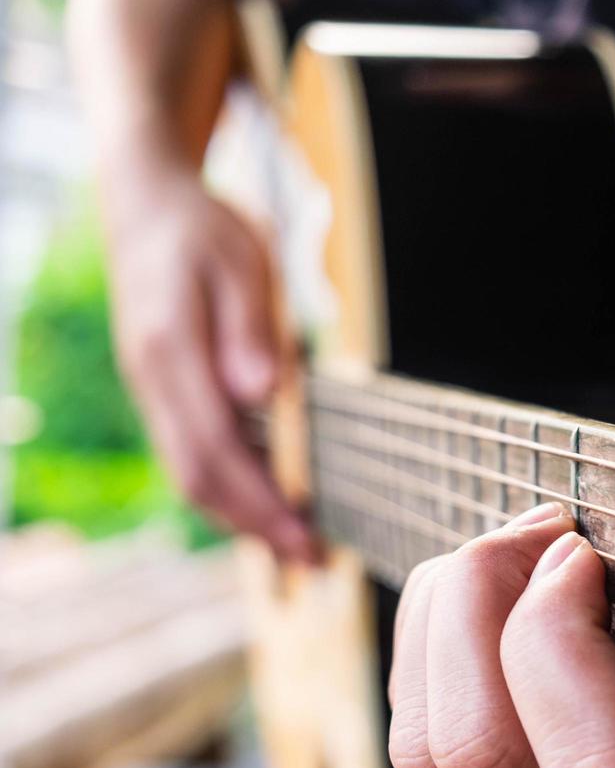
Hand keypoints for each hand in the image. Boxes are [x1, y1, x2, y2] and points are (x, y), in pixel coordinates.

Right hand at [102, 154, 314, 559]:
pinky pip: (193, 453)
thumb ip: (250, 328)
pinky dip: (230, 486)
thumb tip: (260, 393)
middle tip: (312, 561)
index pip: (216, 450)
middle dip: (255, 526)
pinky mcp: (164, 390)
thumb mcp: (242, 262)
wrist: (148, 205)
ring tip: (298, 544)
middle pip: (198, 477)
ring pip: (190, 473)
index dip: (261, 502)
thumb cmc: (205, 230)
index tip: (306, 538)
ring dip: (242, 515)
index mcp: (172, 353)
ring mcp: (153, 389)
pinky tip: (270, 499)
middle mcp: (154, 381)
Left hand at [387, 423, 614, 767]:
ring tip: (518, 546)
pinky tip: (498, 576)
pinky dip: (430, 626)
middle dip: (482, 608)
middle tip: (545, 533)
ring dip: (447, 614)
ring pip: (430, 748)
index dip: (557, 647)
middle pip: (482, 751)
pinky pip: (415, 726)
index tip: (583, 552)